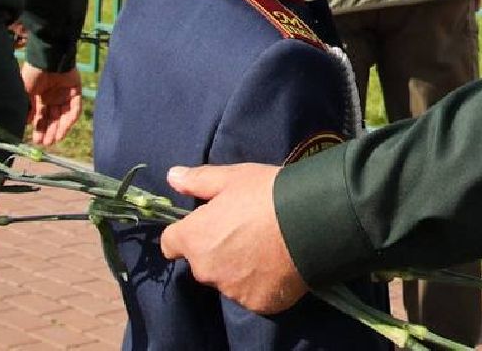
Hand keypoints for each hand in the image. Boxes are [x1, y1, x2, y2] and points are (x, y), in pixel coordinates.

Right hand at [20, 63, 83, 146]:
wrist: (47, 58)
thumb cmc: (33, 73)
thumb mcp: (25, 92)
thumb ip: (27, 107)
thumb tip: (27, 123)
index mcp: (40, 97)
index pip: (40, 117)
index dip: (39, 129)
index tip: (36, 141)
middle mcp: (52, 97)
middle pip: (52, 118)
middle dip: (49, 131)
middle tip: (46, 143)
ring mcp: (64, 94)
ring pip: (63, 115)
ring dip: (60, 128)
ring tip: (55, 140)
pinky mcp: (76, 91)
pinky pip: (75, 107)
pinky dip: (70, 118)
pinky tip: (64, 128)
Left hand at [159, 163, 306, 313]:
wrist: (311, 220)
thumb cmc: (267, 194)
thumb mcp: (233, 177)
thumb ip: (198, 180)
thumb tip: (172, 177)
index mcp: (194, 239)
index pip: (171, 244)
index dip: (186, 233)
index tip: (208, 224)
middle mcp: (206, 270)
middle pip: (202, 262)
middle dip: (217, 250)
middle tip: (246, 231)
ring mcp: (232, 290)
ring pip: (228, 280)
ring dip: (239, 268)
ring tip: (266, 249)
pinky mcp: (258, 304)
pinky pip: (253, 294)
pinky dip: (261, 283)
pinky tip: (278, 265)